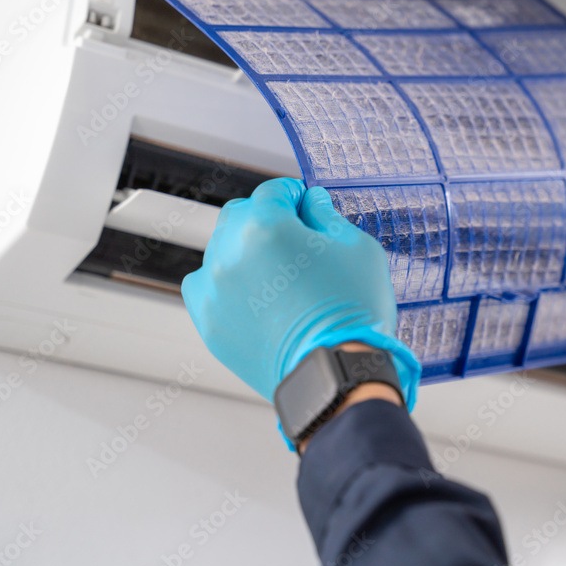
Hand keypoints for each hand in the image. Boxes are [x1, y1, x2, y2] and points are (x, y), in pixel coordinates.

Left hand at [181, 178, 420, 410]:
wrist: (337, 375)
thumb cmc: (352, 314)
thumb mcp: (357, 249)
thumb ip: (327, 216)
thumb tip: (312, 204)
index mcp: (266, 226)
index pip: (274, 191)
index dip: (295, 195)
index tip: (305, 204)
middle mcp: (230, 252)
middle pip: (241, 214)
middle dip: (267, 218)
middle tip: (295, 238)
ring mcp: (214, 289)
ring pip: (222, 249)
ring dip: (246, 251)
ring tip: (279, 276)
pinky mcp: (209, 322)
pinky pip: (207, 286)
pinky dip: (227, 283)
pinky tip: (256, 295)